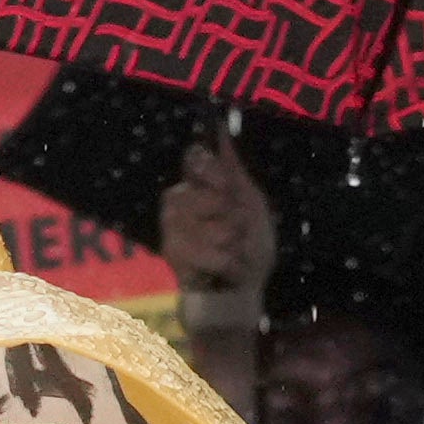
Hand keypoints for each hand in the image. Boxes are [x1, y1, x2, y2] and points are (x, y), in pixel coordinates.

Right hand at [160, 132, 275, 314]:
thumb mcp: (252, 206)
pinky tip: (228, 268)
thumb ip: (234, 172)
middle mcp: (179, 200)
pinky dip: (226, 263)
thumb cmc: (248, 248)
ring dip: (232, 243)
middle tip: (239, 234)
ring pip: (208, 225)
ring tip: (234, 253)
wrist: (239, 295)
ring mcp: (171, 227)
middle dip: (233, 218)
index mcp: (201, 184)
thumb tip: (220, 128)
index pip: (195, 157)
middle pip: (205, 194)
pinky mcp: (170, 252)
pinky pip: (203, 251)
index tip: (230, 190)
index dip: (214, 171)